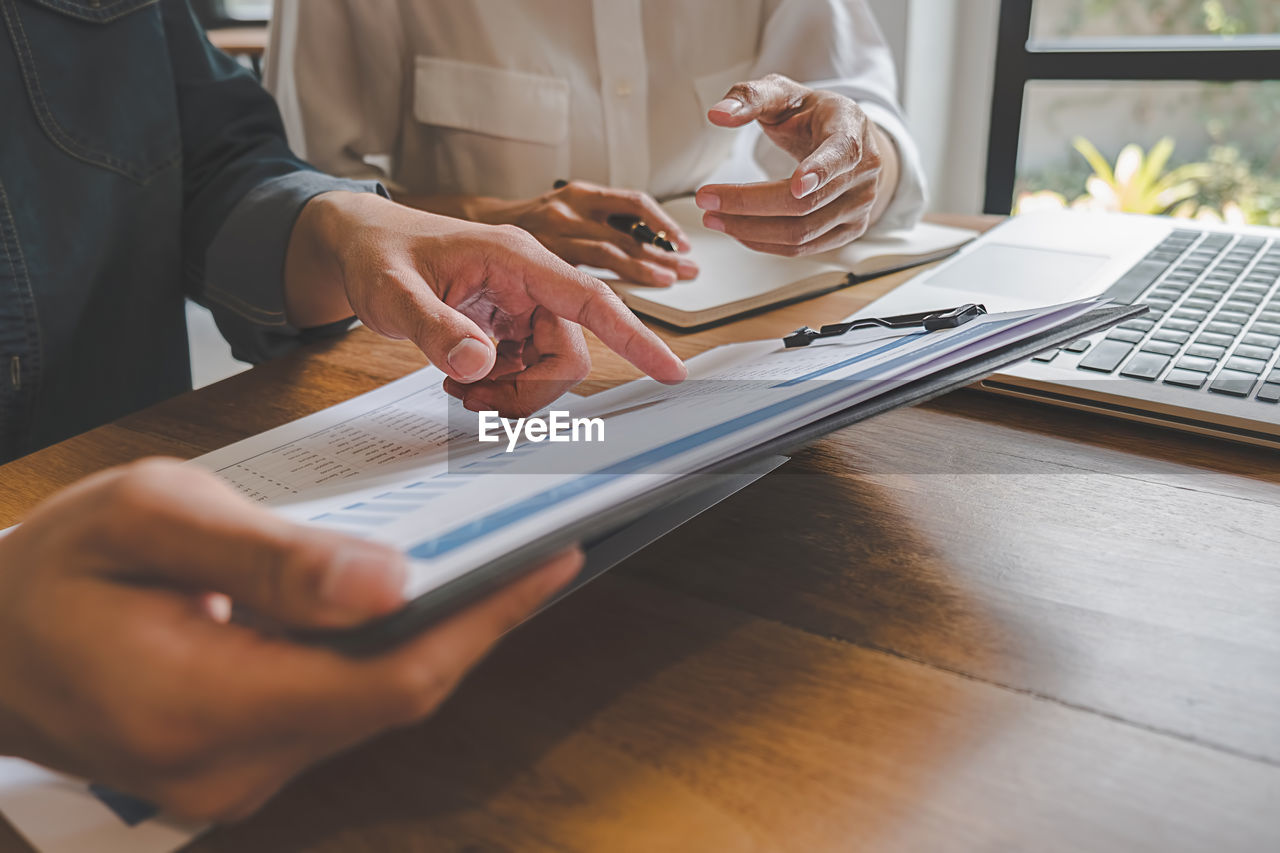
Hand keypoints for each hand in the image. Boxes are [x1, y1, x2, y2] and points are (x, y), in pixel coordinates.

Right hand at [0, 459, 580, 820]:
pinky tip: (407, 602)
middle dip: (474, 623)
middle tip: (535, 547)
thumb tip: (392, 584)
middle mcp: (228, 769)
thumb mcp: (148, 519)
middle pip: (394, 697)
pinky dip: (380, 656)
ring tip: (488, 563)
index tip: (550, 561)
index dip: (483, 622)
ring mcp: (233, 781)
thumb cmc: (52, 569)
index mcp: (199, 705)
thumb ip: (269, 559)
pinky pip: (336, 710)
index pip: (388, 680)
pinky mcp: (238, 768)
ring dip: (432, 636)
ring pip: (370, 706)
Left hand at [284, 192, 686, 416]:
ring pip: (549, 368)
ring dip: (512, 392)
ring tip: (459, 388)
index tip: (670, 371)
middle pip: (569, 354)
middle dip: (530, 390)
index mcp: (517, 260)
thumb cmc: (378, 254)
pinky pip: (527, 369)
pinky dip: (500, 387)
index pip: (592, 300)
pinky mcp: (510, 325)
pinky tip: (463, 379)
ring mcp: (521, 305)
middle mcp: (529, 282)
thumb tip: (476, 365)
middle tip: (473, 399)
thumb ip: (433, 328)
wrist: (362, 245)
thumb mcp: (392, 292)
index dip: (635, 337)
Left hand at [696, 74, 900, 255]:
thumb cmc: (813, 116)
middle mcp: (863, 172)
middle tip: (707, 199)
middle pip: (804, 202)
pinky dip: (764, 242)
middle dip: (748, 204)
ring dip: (749, 230)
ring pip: (801, 232)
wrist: (848, 141)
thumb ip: (750, 97)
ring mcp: (860, 206)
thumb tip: (718, 114)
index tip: (797, 184)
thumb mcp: (784, 94)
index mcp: (851, 129)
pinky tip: (737, 230)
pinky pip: (803, 247)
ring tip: (713, 217)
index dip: (820, 170)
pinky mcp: (849, 230)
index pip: (842, 153)